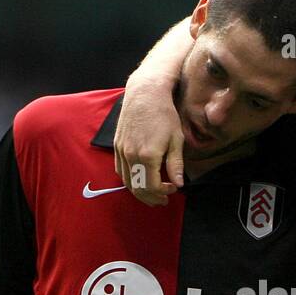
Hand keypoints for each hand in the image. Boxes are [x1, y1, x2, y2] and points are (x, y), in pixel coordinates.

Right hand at [115, 75, 185, 206]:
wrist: (145, 93)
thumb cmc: (164, 114)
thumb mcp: (176, 139)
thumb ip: (176, 164)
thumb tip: (179, 184)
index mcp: (147, 156)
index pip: (152, 186)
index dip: (163, 192)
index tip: (173, 189)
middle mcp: (131, 155)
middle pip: (138, 188)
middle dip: (151, 197)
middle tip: (162, 200)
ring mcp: (121, 151)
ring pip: (126, 181)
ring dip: (139, 192)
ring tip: (152, 195)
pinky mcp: (117, 146)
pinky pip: (120, 170)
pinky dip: (129, 180)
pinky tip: (139, 180)